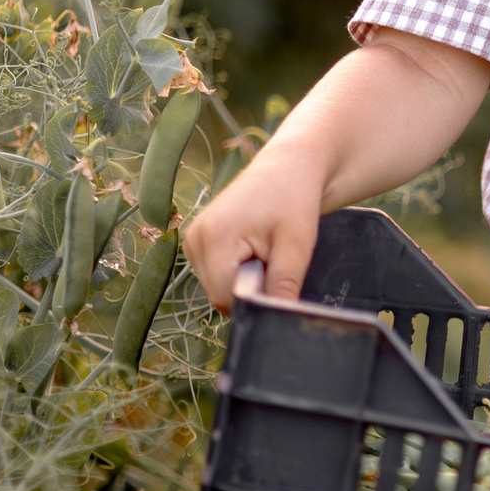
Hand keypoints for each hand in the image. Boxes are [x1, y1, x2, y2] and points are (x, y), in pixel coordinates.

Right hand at [183, 144, 328, 309]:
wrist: (288, 168)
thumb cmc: (294, 200)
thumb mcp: (296, 245)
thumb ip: (283, 286)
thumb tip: (277, 321)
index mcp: (214, 237)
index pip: (226, 297)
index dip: (256, 298)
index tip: (278, 276)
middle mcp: (195, 238)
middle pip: (220, 295)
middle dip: (250, 288)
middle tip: (273, 258)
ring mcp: (193, 239)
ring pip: (218, 287)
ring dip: (244, 280)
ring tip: (264, 249)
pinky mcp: (198, 241)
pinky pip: (216, 275)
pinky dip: (236, 271)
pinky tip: (253, 248)